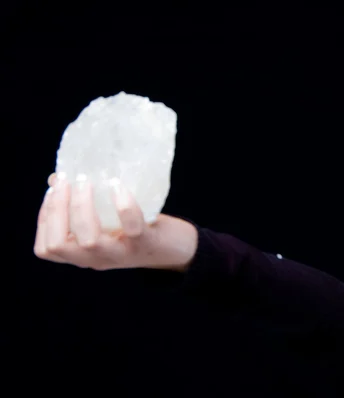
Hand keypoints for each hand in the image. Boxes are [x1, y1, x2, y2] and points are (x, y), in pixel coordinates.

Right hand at [34, 173, 197, 271]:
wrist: (178, 248)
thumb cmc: (137, 228)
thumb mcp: (106, 220)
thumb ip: (84, 205)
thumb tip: (57, 178)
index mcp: (83, 254)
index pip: (46, 248)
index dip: (44, 219)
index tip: (53, 191)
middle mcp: (97, 259)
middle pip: (59, 244)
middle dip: (57, 209)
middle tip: (67, 180)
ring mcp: (121, 254)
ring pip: (89, 240)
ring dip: (83, 206)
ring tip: (87, 181)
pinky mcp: (146, 244)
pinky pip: (131, 228)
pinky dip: (123, 206)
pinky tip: (119, 187)